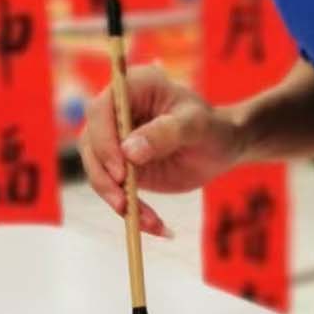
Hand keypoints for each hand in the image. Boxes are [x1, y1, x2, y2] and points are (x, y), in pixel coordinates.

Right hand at [76, 64, 248, 238]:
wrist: (222, 147)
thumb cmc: (213, 128)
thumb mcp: (197, 127)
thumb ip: (166, 133)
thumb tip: (129, 151)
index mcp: (133, 88)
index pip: (101, 111)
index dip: (104, 141)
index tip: (122, 170)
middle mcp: (115, 112)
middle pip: (90, 144)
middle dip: (104, 177)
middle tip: (125, 204)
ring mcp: (113, 140)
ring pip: (97, 171)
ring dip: (117, 199)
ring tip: (147, 221)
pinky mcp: (118, 166)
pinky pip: (113, 189)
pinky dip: (130, 210)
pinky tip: (154, 226)